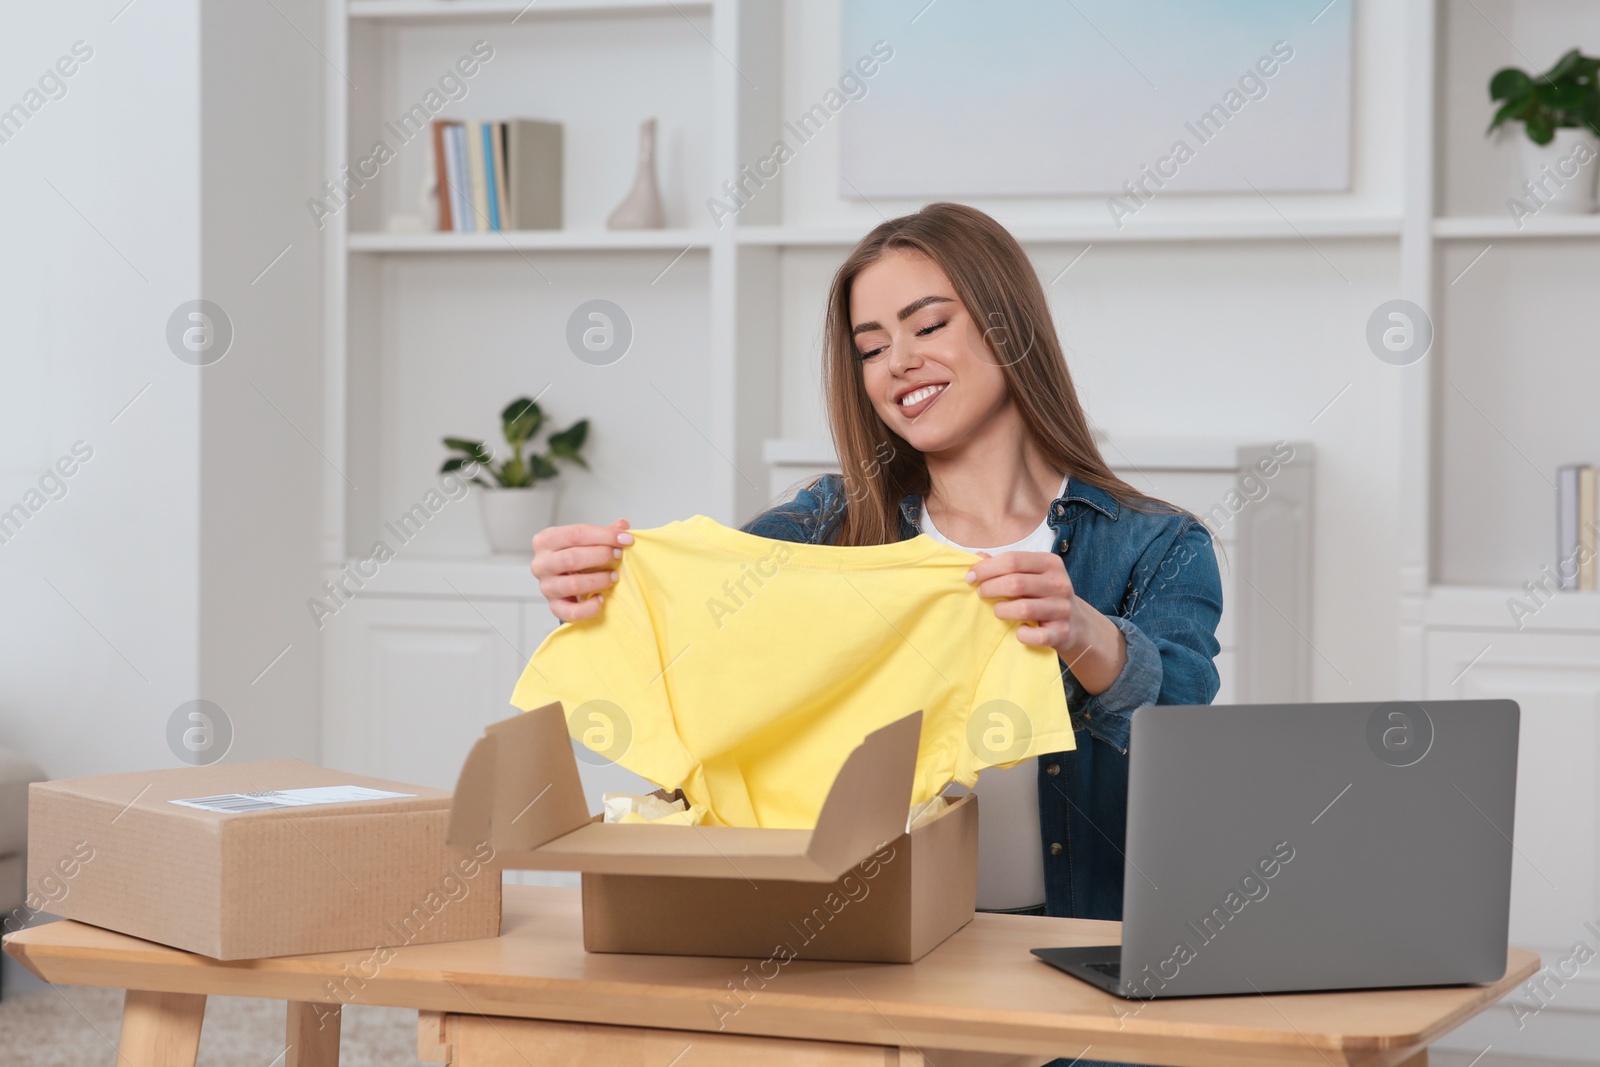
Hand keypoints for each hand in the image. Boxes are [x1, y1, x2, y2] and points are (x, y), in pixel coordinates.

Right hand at [532, 519, 631, 622]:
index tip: (626, 539)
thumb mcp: (586, 540)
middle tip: (619, 556)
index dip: (604, 536)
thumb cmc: (576, 556)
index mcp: (546, 540)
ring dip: (599, 580)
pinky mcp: (554, 607)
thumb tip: (623, 525)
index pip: (576, 534)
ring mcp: (546, 587)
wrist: (565, 582)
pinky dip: (590, 607)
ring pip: (573, 584)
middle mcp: (541, 563)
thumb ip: (604, 533)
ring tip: (614, 576)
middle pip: (572, 558)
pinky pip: (572, 612)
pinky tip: (601, 599)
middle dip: (601, 556)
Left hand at [966, 551, 1127, 693]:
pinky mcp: (1062, 632)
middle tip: (980, 593)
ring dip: (1002, 610)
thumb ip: (1006, 565)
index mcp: (1050, 563)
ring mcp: (1062, 609)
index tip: (971, 576)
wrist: (1077, 624)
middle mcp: (1059, 583)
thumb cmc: (1045, 595)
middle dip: (990, 588)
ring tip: (997, 610)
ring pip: (1023, 608)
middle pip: (1015, 582)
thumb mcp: (1031, 575)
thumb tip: (977, 557)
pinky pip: (1035, 635)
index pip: (1013, 559)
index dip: (987, 568)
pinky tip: (1018, 630)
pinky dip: (1022, 634)